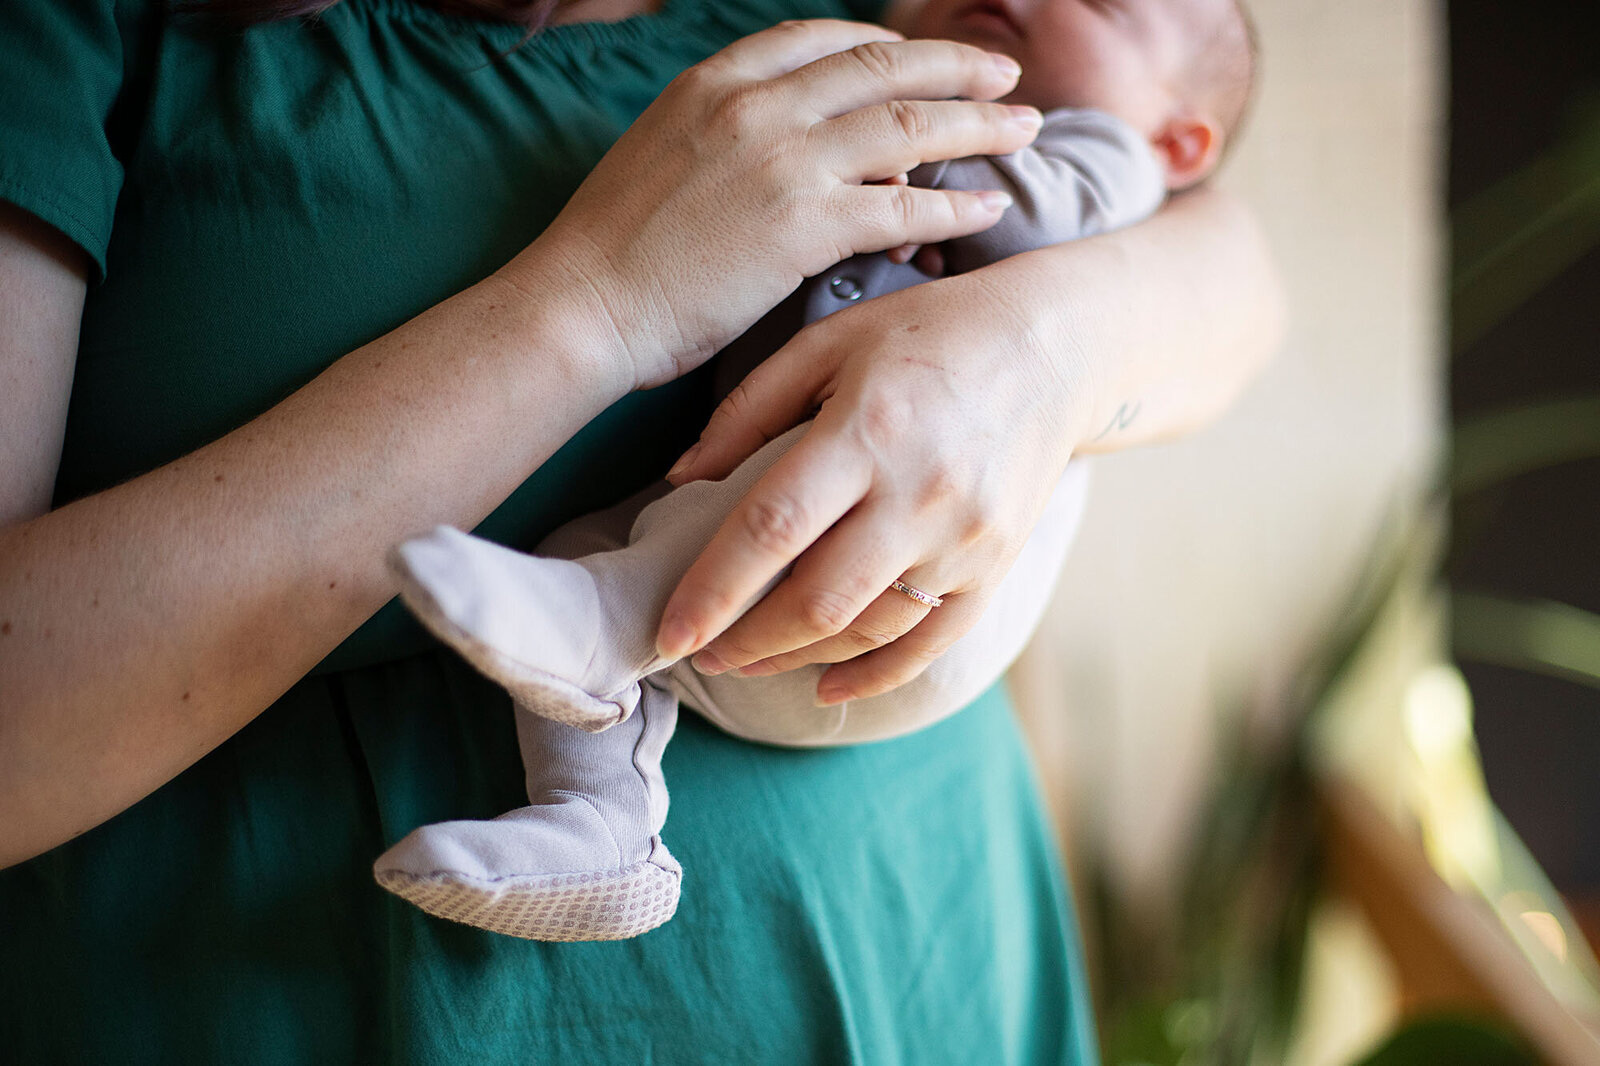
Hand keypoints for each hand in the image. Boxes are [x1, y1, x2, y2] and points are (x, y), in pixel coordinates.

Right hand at [504, 19, 1042, 389]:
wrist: (583, 303)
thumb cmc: (613, 248)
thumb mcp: (662, 152)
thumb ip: (726, 133)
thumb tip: (784, 146)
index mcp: (716, 81)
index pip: (823, 39)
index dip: (886, 47)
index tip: (921, 59)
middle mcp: (758, 105)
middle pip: (883, 67)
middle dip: (955, 66)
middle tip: (1003, 75)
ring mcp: (784, 161)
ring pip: (909, 124)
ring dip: (979, 124)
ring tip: (1024, 130)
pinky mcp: (804, 225)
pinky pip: (904, 203)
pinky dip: (955, 203)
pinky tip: (988, 206)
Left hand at [654, 267, 1090, 703]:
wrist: (1056, 349)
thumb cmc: (927, 334)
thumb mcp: (829, 341)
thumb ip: (748, 409)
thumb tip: (677, 478)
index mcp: (868, 430)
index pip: (773, 528)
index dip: (714, 589)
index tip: (668, 632)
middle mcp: (921, 494)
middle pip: (820, 599)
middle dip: (748, 641)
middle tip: (700, 654)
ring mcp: (965, 539)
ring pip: (869, 629)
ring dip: (797, 658)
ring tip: (747, 659)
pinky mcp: (995, 566)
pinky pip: (931, 644)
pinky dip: (874, 675)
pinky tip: (826, 686)